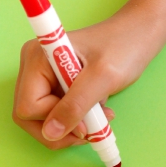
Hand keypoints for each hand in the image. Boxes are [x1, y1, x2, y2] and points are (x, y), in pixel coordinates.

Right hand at [13, 11, 156, 148]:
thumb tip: (51, 133)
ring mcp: (40, 76)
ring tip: (99, 117)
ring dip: (70, 127)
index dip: (54, 120)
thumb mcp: (102, 78)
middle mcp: (32, 66)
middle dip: (60, 128)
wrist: (137, 33)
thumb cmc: (123, 46)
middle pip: (28, 116)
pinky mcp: (51, 84)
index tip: (87, 121)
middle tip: (91, 128)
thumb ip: (75, 106)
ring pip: (40, 118)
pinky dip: (74, 120)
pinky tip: (94, 111)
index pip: (28, 106)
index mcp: (37, 58)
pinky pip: (53, 113)